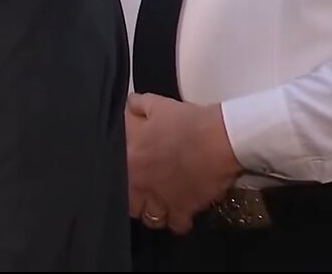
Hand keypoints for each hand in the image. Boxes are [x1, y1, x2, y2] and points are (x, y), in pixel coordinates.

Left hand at [126, 93, 241, 234]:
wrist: (220, 138)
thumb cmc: (188, 121)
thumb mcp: (155, 105)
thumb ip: (135, 107)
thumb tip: (127, 108)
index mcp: (128, 158)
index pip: (112, 177)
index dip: (121, 177)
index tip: (131, 174)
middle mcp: (139, 183)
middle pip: (130, 204)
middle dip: (137, 199)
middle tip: (147, 190)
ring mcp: (161, 199)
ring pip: (151, 219)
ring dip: (155, 212)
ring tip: (163, 203)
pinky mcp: (184, 209)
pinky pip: (176, 226)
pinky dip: (179, 221)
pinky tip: (182, 211)